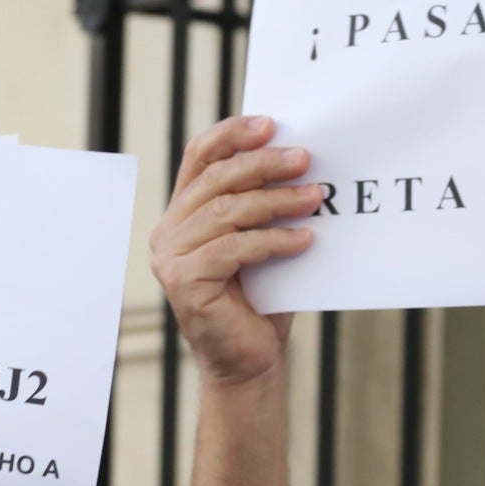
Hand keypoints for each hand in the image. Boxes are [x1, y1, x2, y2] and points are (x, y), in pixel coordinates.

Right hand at [150, 114, 320, 385]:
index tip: (271, 124)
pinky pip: (233, 248)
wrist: (249, 361)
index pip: (199, 158)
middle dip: (263, 165)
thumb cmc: (260, 300)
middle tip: (305, 158)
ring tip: (316, 196)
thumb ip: (262, 204)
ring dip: (276, 200)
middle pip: (216, 180)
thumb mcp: (262, 240)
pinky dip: (273, 241)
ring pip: (227, 212)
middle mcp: (169, 231)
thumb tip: (299, 157)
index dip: (231, 135)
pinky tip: (304, 239)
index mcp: (183, 213)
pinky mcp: (182, 281)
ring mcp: (170, 257)